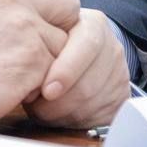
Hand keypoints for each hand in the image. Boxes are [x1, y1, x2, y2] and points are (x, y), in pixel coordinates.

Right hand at [0, 0, 80, 128]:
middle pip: (68, 4)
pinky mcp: (34, 57)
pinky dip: (42, 83)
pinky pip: (59, 69)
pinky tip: (16, 86)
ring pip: (65, 42)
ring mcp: (26, 27)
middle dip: (63, 28)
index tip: (58, 13)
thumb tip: (42, 2)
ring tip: (18, 72)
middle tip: (45, 49)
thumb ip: (8, 3)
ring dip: (50, 62)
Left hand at [23, 8, 130, 128]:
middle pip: (89, 83)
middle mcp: (111, 47)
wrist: (80, 52)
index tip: (47, 91)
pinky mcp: (121, 96)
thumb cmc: (55, 43)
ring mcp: (119, 72)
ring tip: (45, 111)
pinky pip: (101, 117)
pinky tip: (63, 115)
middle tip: (37, 107)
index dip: (66, 72)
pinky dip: (78, 121)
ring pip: (93, 104)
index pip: (87, 46)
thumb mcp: (46, 32)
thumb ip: (40, 43)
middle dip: (60, 102)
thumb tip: (24, 69)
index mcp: (93, 25)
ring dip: (65, 114)